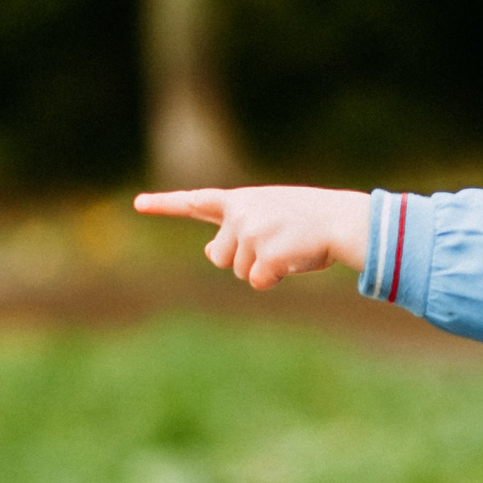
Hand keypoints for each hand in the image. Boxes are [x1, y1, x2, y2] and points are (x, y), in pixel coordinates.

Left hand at [133, 185, 371, 289]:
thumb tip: (208, 253)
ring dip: (262, 269)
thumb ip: (237, 228)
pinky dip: (274, 280)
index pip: (196, 200)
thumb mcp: (270, 214)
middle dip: (239, 260)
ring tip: (289, 249)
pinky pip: (257, 282)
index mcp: (242, 201)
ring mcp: (251, 233)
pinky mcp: (263, 254)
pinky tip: (293, 261)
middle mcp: (240, 214)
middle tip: (272, 247)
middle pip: (218, 256)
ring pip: (238, 272)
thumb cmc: (310, 221)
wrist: (343, 221)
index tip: (139, 204)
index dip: (165, 203)